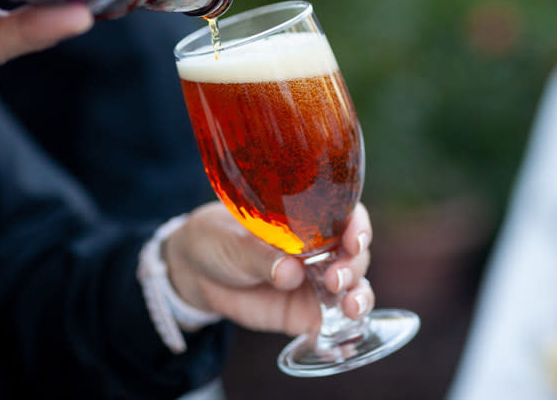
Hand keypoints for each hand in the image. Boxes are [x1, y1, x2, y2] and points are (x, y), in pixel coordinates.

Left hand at [164, 201, 373, 335]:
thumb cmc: (218, 240)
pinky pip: (334, 322)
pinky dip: (345, 331)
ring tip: (349, 306)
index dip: (358, 227)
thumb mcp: (234, 243)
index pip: (348, 216)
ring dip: (359, 296)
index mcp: (310, 218)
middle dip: (353, 266)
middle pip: (355, 254)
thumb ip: (261, 255)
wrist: (197, 272)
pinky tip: (346, 339)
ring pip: (354, 287)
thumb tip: (290, 272)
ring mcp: (317, 282)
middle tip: (335, 279)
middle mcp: (322, 248)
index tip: (353, 240)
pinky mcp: (307, 313)